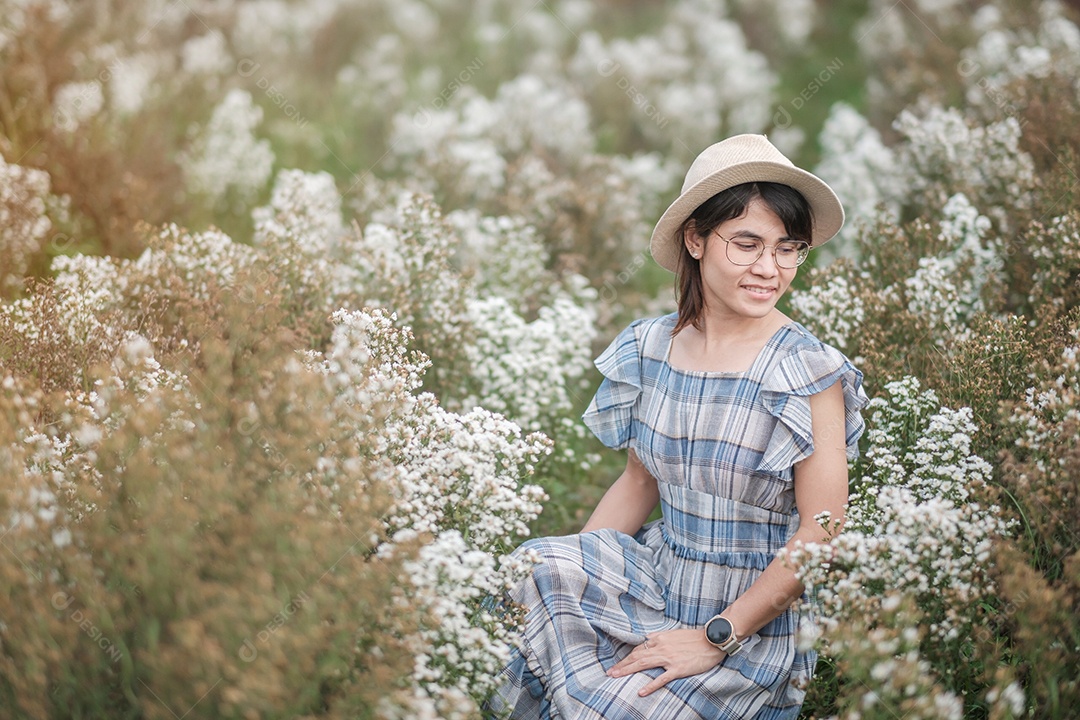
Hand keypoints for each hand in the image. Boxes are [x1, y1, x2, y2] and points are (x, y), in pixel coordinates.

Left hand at [606, 628, 725, 696]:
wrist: (711, 640)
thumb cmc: (694, 637)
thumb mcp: (674, 633)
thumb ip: (660, 636)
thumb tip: (648, 638)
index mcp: (660, 638)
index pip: (639, 649)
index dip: (627, 657)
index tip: (618, 664)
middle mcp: (661, 646)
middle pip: (637, 656)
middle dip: (622, 664)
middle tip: (610, 672)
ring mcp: (669, 658)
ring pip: (643, 664)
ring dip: (628, 670)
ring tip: (616, 676)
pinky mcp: (678, 668)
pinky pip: (661, 678)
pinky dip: (650, 685)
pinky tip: (641, 691)